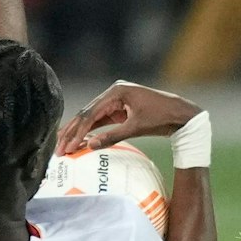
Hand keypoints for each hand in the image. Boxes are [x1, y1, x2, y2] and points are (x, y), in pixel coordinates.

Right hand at [58, 81, 201, 154]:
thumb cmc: (161, 117)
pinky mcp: (120, 109)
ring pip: (91, 117)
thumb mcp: (136, 127)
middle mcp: (113, 93)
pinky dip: (91, 131)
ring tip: (64, 146)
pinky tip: (80, 141)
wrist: (180, 114)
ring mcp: (116, 100)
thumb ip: (112, 136)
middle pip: (87, 113)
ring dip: (79, 132)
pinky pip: (101, 120)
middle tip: (59, 149)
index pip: (90, 113)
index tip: (68, 147)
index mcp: (116, 91)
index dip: (78, 131)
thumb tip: (89, 146)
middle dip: (72, 132)